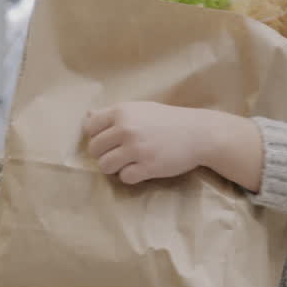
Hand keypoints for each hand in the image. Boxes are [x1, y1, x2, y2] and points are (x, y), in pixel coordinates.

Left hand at [83, 101, 216, 184]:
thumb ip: (113, 113)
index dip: (96, 136)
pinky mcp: (147, 167)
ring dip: (114, 167)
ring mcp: (136, 148)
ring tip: (128, 163)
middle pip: (94, 149)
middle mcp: (126, 128)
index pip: (89, 127)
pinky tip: (141, 169)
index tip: (109, 140)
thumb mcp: (140, 109)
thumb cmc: (167, 120)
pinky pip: (124, 178)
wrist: (199, 133)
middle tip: (120, 154)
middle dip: (104, 154)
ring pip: (104, 166)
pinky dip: (130, 176)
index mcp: (121, 111)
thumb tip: (87, 115)